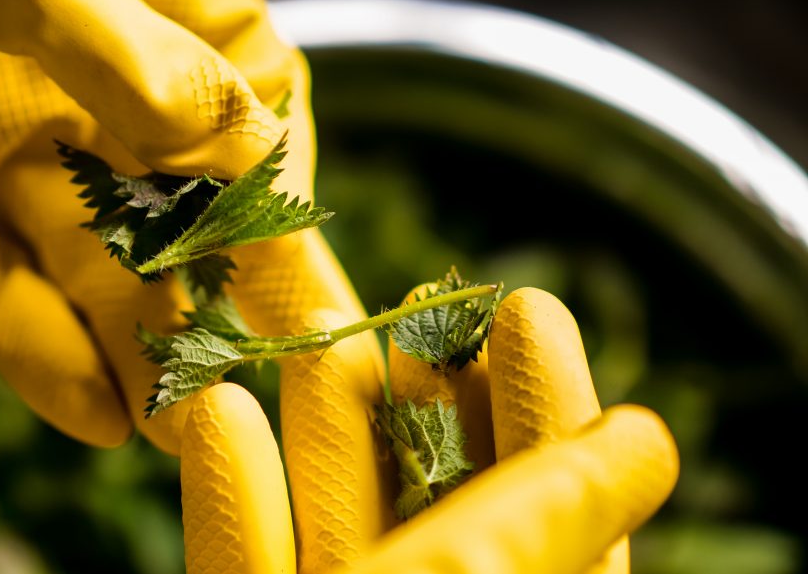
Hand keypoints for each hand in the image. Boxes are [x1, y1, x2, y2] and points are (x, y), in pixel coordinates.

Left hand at [0, 0, 375, 452]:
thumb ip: (123, 46)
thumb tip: (224, 138)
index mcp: (138, 14)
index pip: (246, 104)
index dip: (271, 184)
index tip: (283, 252)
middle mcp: (85, 91)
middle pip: (178, 208)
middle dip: (215, 296)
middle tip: (253, 375)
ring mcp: (10, 156)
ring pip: (93, 268)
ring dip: (140, 349)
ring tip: (186, 425)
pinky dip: (44, 359)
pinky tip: (100, 418)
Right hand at [178, 287, 679, 573]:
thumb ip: (556, 530)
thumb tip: (643, 439)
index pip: (553, 515)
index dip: (546, 408)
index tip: (529, 307)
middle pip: (435, 499)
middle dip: (420, 394)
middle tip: (413, 307)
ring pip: (332, 520)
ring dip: (319, 422)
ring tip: (313, 330)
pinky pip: (241, 567)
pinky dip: (225, 495)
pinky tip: (211, 408)